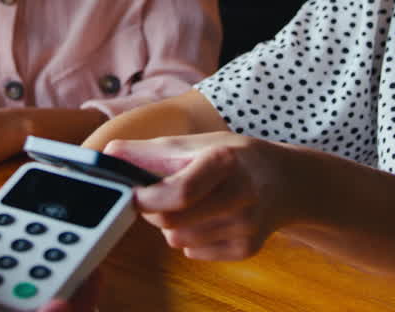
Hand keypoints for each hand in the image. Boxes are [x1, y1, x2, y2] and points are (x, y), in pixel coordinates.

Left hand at [105, 132, 294, 260]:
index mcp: (225, 160)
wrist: (285, 181)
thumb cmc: (234, 157)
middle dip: (153, 210)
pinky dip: (189, 238)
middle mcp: (241, 195)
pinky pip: (193, 252)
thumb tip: (109, 154)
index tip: (131, 192)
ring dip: (170, 224)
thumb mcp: (197, 143)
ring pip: (177, 240)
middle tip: (159, 194)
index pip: (178, 193)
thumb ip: (151, 151)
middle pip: (170, 222)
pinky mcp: (246, 249)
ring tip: (190, 203)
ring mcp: (246, 226)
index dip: (146, 197)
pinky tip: (209, 217)